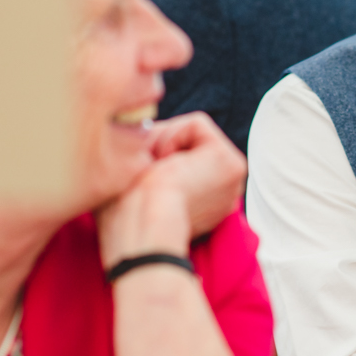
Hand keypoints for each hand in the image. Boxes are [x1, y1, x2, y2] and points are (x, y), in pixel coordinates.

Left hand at [97, 114, 244, 268]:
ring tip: (154, 174)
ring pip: (188, 134)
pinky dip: (171, 136)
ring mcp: (231, 181)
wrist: (140, 230)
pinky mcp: (232, 164)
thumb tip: (132, 139)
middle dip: (157, 150)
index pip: (175, 163)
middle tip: (142, 176)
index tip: (136, 184)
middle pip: (183, 145)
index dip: (149, 163)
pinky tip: (166, 166)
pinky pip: (197, 125)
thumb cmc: (123, 219)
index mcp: (200, 207)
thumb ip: (138, 166)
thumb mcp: (128, 188)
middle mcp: (221, 196)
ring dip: (161, 144)